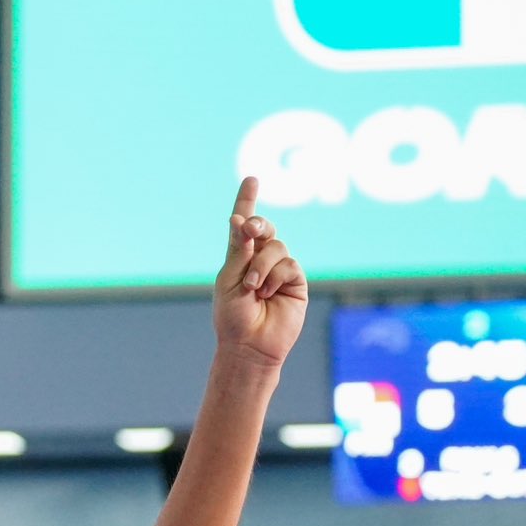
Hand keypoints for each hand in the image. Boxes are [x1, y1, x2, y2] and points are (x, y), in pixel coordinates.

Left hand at [212, 176, 306, 369]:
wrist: (249, 345)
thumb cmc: (233, 317)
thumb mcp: (230, 279)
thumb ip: (239, 250)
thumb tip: (240, 219)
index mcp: (239, 258)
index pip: (244, 225)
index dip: (247, 201)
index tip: (251, 179)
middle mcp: (260, 260)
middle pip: (264, 228)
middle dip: (257, 224)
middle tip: (249, 229)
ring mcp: (279, 269)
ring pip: (276, 247)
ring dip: (261, 265)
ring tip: (252, 288)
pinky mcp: (295, 281)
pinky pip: (288, 264)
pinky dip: (275, 276)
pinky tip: (267, 294)